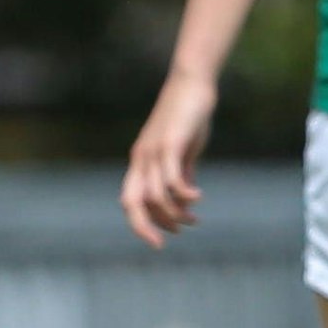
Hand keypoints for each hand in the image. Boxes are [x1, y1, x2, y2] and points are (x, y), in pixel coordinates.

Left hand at [120, 69, 215, 248]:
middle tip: (164, 242)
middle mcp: (141, 159)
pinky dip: (184, 193)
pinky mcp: (170, 143)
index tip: (160, 239)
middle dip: (145, 227)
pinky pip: (171, 176)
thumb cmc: (187, 118)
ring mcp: (153, 151)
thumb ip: (181, 172)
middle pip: (132, 202)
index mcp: (140, 162)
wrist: (191, 85)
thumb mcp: (182, 150)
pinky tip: (198, 196)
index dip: (140, 223)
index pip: (129, 200)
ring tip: (193, 218)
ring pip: (154, 195)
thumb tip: (184, 197)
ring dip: (174, 213)